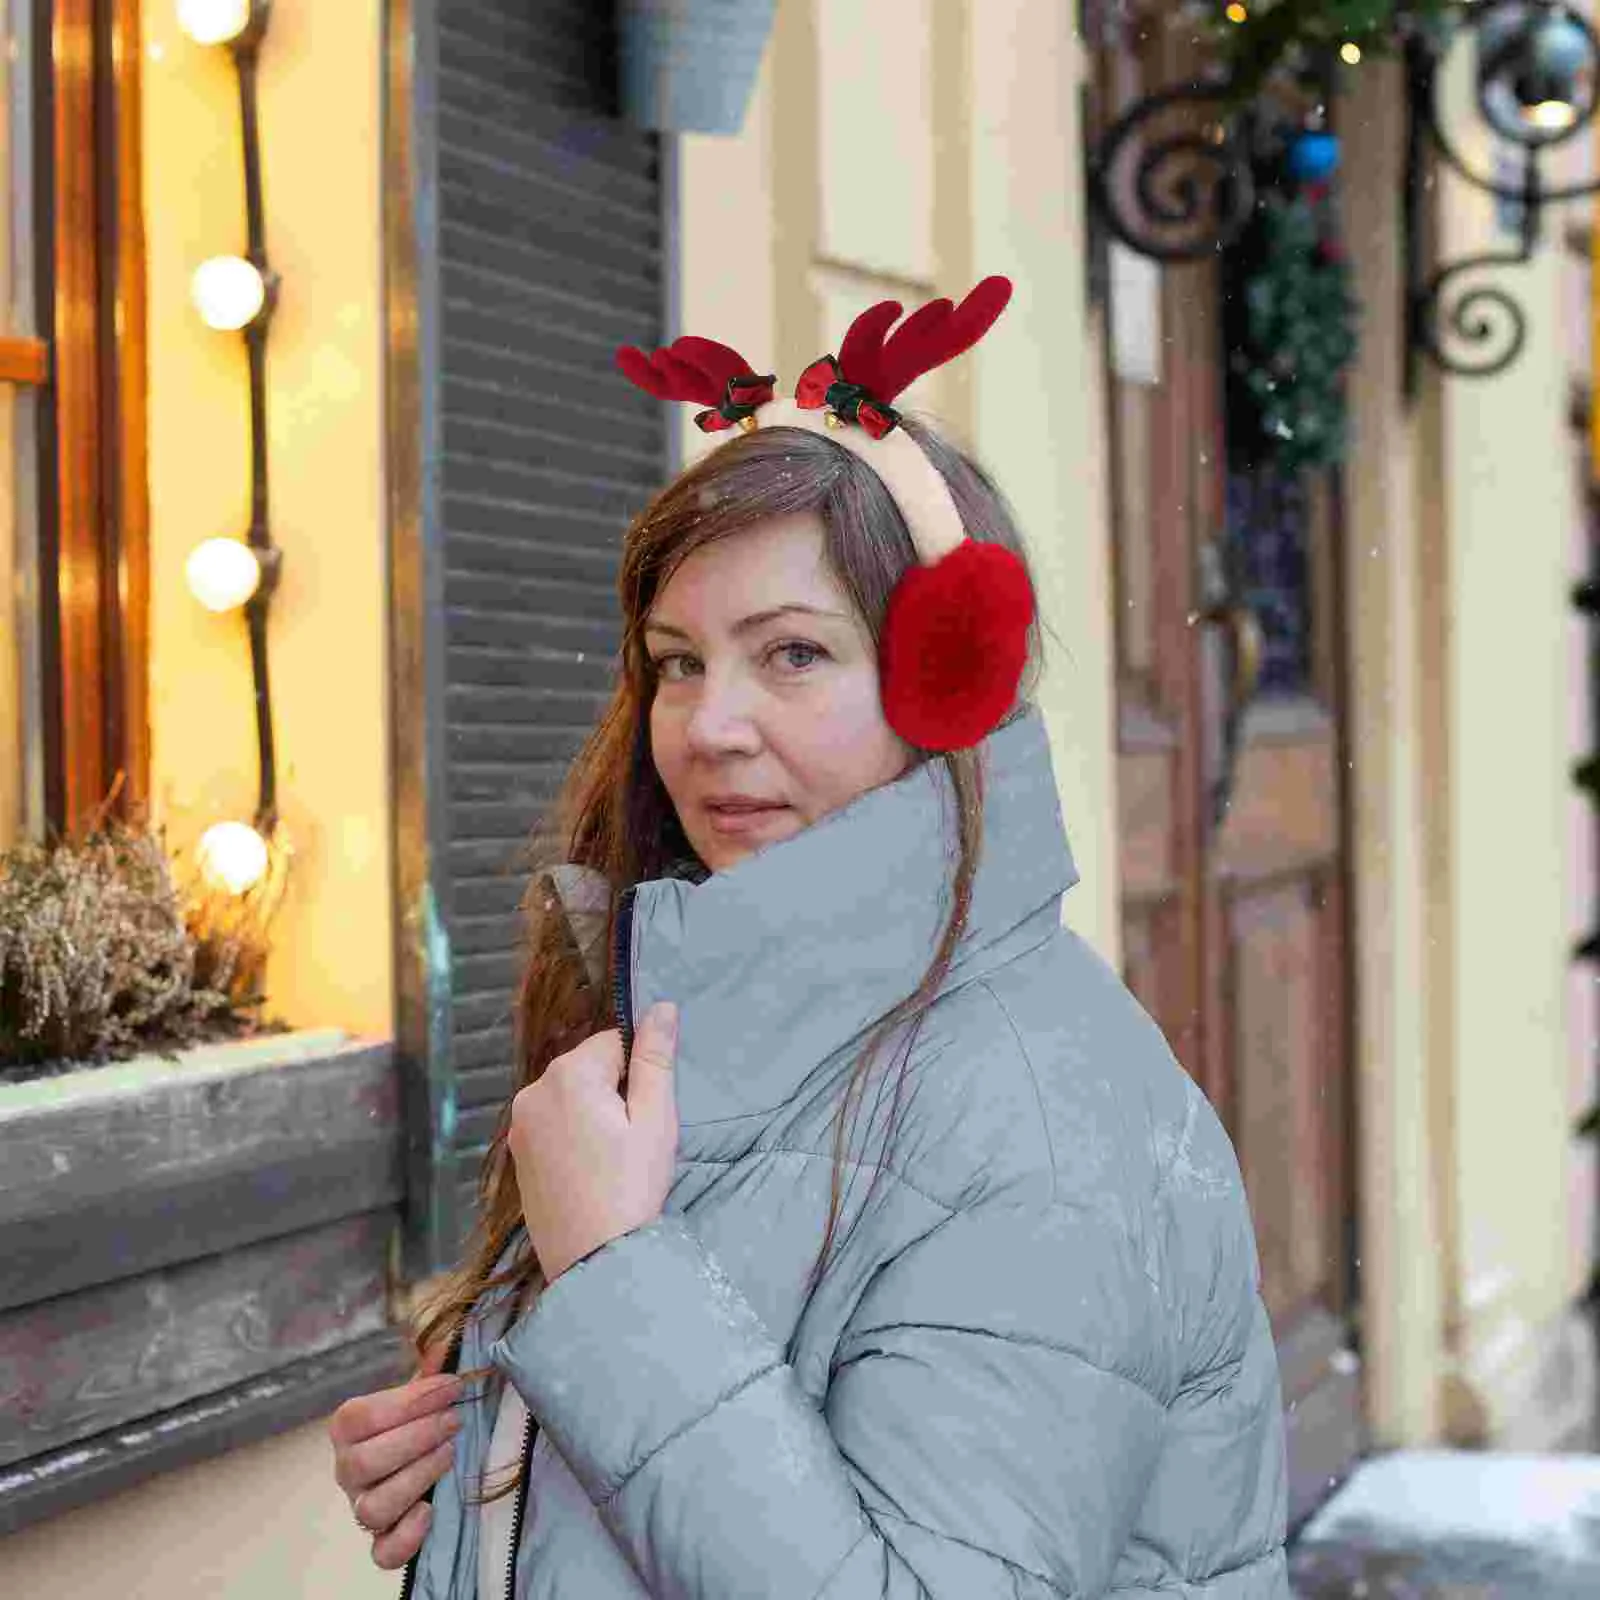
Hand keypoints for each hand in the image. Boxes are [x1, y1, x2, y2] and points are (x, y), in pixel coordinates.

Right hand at [327, 1341, 465, 1570]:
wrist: (417, 1456)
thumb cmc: (415, 1417)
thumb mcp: (421, 1390)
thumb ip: (429, 1371)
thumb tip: (446, 1344)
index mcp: (348, 1428)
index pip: (363, 1416)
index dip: (410, 1401)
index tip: (452, 1386)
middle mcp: (347, 1470)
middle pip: (363, 1463)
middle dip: (416, 1437)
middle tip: (454, 1420)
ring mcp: (362, 1506)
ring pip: (371, 1509)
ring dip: (416, 1477)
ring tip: (450, 1451)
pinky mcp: (383, 1539)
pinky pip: (382, 1553)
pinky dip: (406, 1537)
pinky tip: (431, 1509)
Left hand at [509, 1001, 679, 1283]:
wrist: (593, 1262)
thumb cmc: (630, 1189)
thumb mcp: (655, 1120)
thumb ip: (655, 1059)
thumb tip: (661, 1007)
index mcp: (567, 1075)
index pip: (614, 1042)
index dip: (639, 1075)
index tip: (645, 1116)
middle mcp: (533, 1091)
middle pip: (588, 1068)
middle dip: (615, 1092)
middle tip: (632, 1141)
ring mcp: (519, 1124)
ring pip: (570, 1096)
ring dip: (594, 1113)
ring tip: (612, 1159)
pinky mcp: (516, 1152)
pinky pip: (553, 1123)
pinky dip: (574, 1135)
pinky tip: (590, 1170)